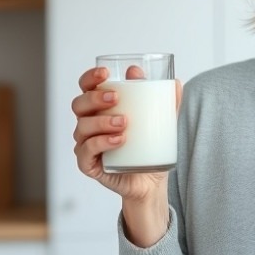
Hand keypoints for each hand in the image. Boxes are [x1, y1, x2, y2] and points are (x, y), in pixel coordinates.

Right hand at [71, 65, 182, 200]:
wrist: (150, 180)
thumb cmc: (149, 147)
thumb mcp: (161, 122)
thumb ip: (167, 102)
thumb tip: (175, 82)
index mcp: (100, 108)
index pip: (86, 87)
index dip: (90, 78)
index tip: (106, 73)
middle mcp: (88, 124)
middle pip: (79, 105)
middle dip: (94, 98)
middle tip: (115, 98)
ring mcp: (86, 145)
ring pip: (82, 127)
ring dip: (101, 121)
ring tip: (124, 122)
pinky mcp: (89, 165)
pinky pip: (86, 152)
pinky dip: (101, 143)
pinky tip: (118, 140)